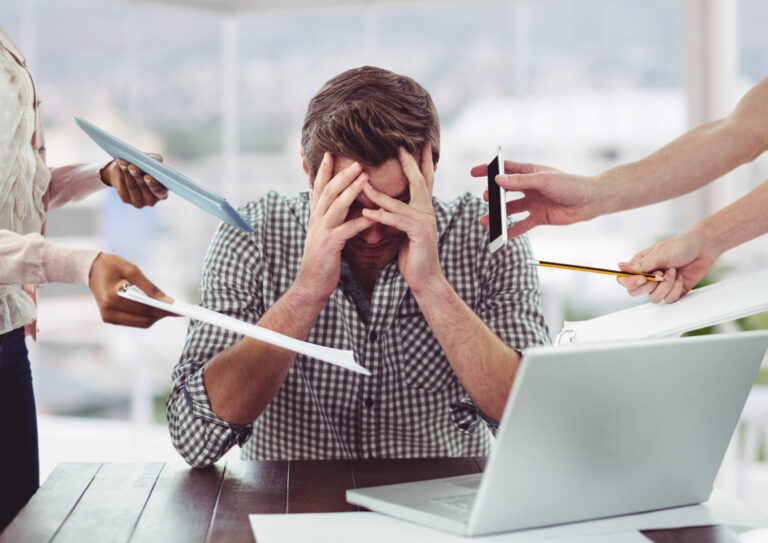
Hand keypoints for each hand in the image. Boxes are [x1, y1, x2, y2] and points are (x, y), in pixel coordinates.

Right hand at [88, 253, 176, 326]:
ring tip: (168, 308)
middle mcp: (109, 312)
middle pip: (144, 320)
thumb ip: (150, 288)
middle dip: (161, 315)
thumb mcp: (133, 270)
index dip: (163, 310)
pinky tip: (154, 308)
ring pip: (140, 323)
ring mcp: (108, 317)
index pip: (145, 309)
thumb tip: (168, 301)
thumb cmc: (112, 266)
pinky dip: (145, 316)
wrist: (90, 269)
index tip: (179, 310)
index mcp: (113, 298)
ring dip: (155, 317)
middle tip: (177, 309)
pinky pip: (134, 321)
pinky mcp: (109, 319)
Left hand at [101, 155, 167, 207]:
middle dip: (137, 175)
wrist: (126, 173)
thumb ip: (156, 160)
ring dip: (127, 173)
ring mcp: (138, 202)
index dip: (154, 184)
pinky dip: (121, 174)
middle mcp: (151, 200)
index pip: (160, 191)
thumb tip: (157, 160)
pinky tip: (120, 165)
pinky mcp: (126, 199)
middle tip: (132, 166)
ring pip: (132, 186)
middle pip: (144, 187)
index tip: (147, 176)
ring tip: (123, 162)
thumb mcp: (151, 161)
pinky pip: (123, 186)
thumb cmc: (144, 167)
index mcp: (162, 193)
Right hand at [294, 153, 372, 301]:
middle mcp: (316, 220)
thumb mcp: (323, 234)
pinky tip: (374, 216)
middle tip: (357, 161)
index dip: (324, 171)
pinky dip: (361, 222)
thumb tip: (336, 204)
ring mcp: (322, 232)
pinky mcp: (330, 245)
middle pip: (328, 191)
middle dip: (342, 174)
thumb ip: (329, 218)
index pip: (319, 188)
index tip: (330, 153)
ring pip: (336, 206)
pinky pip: (347, 230)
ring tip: (365, 177)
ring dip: (351, 190)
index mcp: (315, 216)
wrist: (311, 283)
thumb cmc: (322, 259)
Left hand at [362, 144, 440, 293]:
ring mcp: (425, 221)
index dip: (422, 162)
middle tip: (400, 146)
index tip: (420, 144)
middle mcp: (428, 211)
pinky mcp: (419, 233)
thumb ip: (398, 215)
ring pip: (399, 202)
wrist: (424, 279)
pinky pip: (396, 221)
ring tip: (362, 183)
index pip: (424, 180)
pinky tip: (366, 213)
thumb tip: (384, 203)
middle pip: (419, 181)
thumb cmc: (412, 255)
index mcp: (424, 209)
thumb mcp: (404, 230)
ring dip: (378, 194)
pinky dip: (380, 216)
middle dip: (409, 163)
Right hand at [470, 160, 595, 238]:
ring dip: (498, 215)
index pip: (505, 169)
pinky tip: (501, 236)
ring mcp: (533, 203)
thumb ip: (520, 181)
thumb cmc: (569, 185)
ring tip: (486, 221)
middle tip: (486, 199)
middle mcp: (529, 187)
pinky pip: (522, 225)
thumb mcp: (543, 180)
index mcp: (530, 172)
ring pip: (510, 210)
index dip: (489, 170)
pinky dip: (511, 231)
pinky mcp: (539, 217)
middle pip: (505, 191)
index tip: (474, 172)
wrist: (589, 201)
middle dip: (493, 196)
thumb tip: (498, 180)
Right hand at [616, 230, 715, 303]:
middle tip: (660, 275)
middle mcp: (647, 276)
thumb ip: (640, 265)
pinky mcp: (672, 291)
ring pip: (653, 298)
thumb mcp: (659, 254)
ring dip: (666, 286)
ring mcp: (659, 285)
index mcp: (639, 265)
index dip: (630, 282)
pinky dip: (676, 289)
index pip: (624, 279)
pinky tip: (680, 277)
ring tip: (673, 272)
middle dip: (650, 286)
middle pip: (635, 292)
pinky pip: (668, 299)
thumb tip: (619, 267)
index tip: (643, 278)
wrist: (703, 248)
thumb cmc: (680, 246)